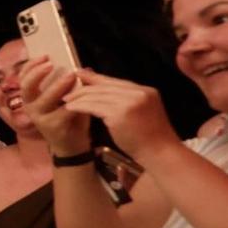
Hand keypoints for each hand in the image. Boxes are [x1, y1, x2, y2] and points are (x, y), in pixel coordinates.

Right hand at [19, 57, 89, 155]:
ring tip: (71, 75)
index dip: (31, 66)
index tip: (45, 56)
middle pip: (26, 87)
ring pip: (44, 99)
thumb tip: (80, 66)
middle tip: (51, 64)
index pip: (23, 78)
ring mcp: (39, 118)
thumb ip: (68, 83)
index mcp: (31, 98)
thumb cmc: (69, 117)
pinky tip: (81, 95)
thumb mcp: (65, 98)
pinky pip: (62, 110)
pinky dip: (72, 101)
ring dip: (57, 86)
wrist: (73, 145)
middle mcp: (30, 107)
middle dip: (37, 73)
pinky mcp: (52, 126)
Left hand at [62, 69, 182, 161]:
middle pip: (105, 86)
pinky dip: (80, 106)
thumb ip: (127, 100)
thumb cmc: (150, 138)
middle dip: (84, 87)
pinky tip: (70, 108)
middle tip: (68, 90)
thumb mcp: (141, 112)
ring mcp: (129, 102)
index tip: (80, 74)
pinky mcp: (119, 114)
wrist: (160, 153)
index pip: (116, 81)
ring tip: (66, 100)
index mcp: (146, 90)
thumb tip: (103, 92)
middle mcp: (139, 93)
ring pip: (97, 95)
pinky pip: (93, 106)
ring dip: (79, 97)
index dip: (96, 78)